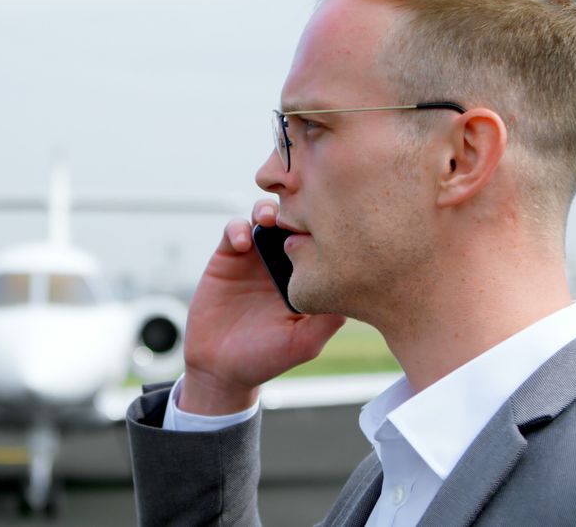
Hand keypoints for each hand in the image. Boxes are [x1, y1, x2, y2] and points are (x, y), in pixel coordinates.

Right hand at [179, 199, 345, 414]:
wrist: (220, 367)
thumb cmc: (266, 358)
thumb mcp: (305, 342)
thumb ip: (328, 319)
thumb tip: (354, 291)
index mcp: (304, 276)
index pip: (318, 239)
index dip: (324, 225)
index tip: (328, 222)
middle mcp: (281, 261)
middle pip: (293, 219)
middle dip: (296, 206)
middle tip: (298, 209)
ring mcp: (254, 257)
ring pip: (264, 216)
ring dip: (268, 210)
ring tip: (270, 219)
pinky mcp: (227, 257)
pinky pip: (233, 230)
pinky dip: (238, 228)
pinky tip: (243, 244)